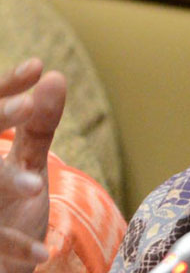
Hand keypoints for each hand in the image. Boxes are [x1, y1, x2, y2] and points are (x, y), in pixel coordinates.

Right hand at [0, 59, 65, 272]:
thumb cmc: (7, 203)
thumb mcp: (26, 162)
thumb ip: (38, 125)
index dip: (5, 87)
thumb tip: (55, 77)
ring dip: (6, 182)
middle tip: (27, 104)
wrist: (1, 258)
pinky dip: (16, 247)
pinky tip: (42, 254)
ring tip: (35, 186)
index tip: (37, 65)